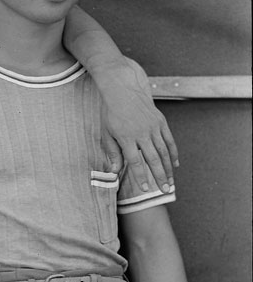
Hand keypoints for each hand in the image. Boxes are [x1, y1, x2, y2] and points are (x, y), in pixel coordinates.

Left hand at [100, 59, 178, 191]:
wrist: (123, 90)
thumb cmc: (111, 114)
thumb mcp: (107, 133)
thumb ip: (112, 153)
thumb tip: (114, 172)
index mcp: (127, 137)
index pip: (136, 162)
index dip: (141, 177)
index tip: (146, 189)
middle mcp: (142, 133)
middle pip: (154, 159)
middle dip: (160, 177)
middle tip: (165, 191)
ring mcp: (153, 127)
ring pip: (164, 151)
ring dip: (168, 169)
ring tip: (170, 183)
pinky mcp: (161, 122)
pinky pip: (169, 140)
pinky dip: (173, 153)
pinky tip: (175, 165)